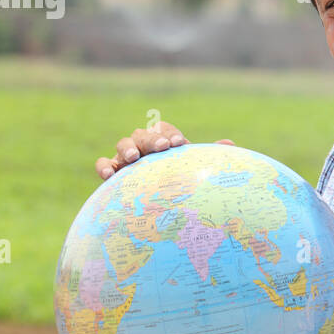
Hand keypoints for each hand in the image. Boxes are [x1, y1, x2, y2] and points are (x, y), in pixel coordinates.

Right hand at [95, 121, 235, 179]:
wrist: (156, 204)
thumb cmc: (178, 183)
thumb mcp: (192, 170)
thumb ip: (206, 158)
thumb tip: (229, 145)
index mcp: (162, 141)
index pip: (163, 129)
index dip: (170, 133)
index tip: (180, 144)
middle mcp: (143, 146)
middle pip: (143, 134)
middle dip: (152, 139)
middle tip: (163, 148)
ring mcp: (125, 158)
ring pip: (122, 144)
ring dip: (128, 148)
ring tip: (134, 157)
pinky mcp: (111, 173)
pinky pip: (103, 164)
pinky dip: (104, 166)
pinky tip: (109, 175)